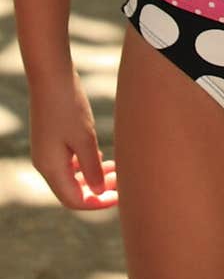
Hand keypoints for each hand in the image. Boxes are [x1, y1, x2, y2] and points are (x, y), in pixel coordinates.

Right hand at [29, 68, 117, 210]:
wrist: (51, 75)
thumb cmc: (69, 105)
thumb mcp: (85, 139)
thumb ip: (93, 169)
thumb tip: (99, 193)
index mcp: (51, 168)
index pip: (74, 200)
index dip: (97, 203)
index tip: (120, 197)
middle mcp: (45, 163)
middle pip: (72, 190)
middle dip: (97, 190)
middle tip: (122, 182)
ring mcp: (47, 151)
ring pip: (71, 176)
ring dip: (93, 176)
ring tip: (117, 169)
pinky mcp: (51, 139)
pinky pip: (69, 162)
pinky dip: (85, 164)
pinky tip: (101, 156)